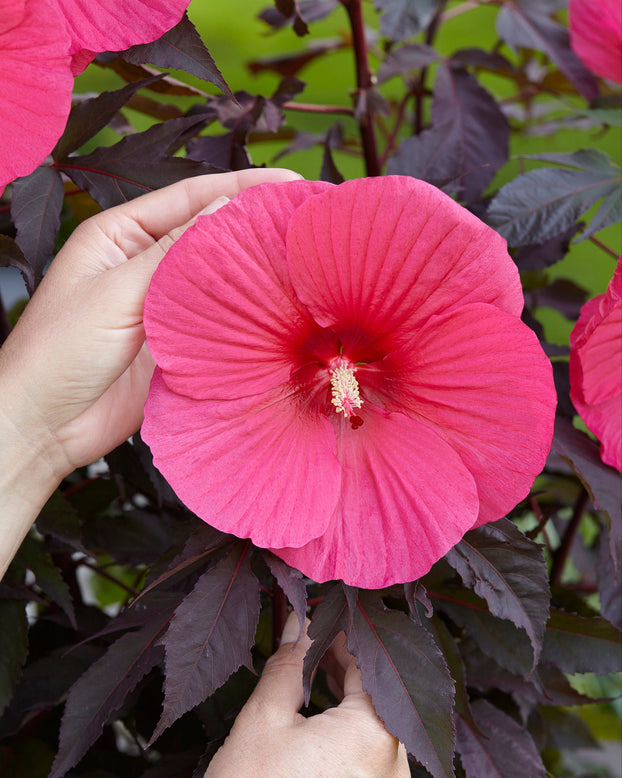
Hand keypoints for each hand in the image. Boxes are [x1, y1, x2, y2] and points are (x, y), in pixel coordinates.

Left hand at [0, 168, 300, 479]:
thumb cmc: (58, 352)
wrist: (46, 428)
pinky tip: (276, 307)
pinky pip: (216, 321)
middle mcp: (144, 265)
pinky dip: (244, 314)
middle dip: (253, 225)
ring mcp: (162, 306)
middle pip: (208, 236)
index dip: (240, 186)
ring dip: (254, 271)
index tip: (288, 182)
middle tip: (305, 219)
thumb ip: (172, 253)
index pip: (188, 198)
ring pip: (216, 280)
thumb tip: (226, 208)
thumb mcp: (115, 292)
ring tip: (301, 259)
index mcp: (120, 236)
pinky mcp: (176, 344)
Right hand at [205, 614, 408, 777]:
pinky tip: (318, 711)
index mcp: (376, 734)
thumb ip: (287, 665)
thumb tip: (296, 624)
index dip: (340, 631)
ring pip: (371, 721)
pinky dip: (344, 725)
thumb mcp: (263, 721)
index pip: (366, 660)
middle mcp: (395, 764)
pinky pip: (366, 750)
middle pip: (374, 691)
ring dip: (342, 690)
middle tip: (309, 633)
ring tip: (311, 665)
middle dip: (341, 660)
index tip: (318, 612)